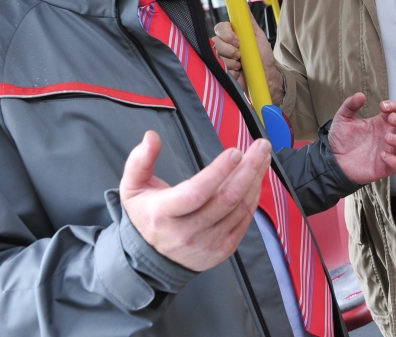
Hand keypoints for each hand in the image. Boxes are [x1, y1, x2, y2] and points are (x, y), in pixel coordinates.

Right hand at [120, 131, 270, 271]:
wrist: (153, 259)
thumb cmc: (147, 215)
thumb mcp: (132, 188)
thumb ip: (140, 161)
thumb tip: (151, 136)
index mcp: (164, 214)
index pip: (196, 193)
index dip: (218, 172)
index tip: (236, 151)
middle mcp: (188, 232)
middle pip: (226, 199)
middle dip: (249, 169)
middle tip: (262, 145)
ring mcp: (208, 243)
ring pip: (240, 208)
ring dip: (255, 179)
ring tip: (263, 156)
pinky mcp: (224, 249)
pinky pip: (245, 219)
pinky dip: (254, 196)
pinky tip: (257, 178)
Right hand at [213, 21, 282, 103]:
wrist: (266, 76)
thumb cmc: (262, 57)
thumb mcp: (258, 36)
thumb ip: (249, 21)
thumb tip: (244, 6)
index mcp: (232, 35)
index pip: (220, 28)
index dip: (227, 34)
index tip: (237, 41)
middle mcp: (224, 45)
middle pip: (215, 42)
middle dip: (228, 50)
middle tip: (239, 55)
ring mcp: (222, 59)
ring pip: (216, 56)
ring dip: (230, 62)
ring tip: (240, 66)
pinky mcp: (221, 72)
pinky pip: (218, 69)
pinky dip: (230, 72)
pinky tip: (238, 73)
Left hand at [328, 93, 395, 184]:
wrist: (333, 160)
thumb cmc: (341, 139)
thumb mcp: (343, 118)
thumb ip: (350, 105)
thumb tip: (360, 95)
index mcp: (380, 123)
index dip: (394, 106)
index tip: (382, 106)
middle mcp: (387, 136)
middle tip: (391, 119)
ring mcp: (387, 152)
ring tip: (387, 138)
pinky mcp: (384, 167)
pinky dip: (395, 161)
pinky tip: (383, 155)